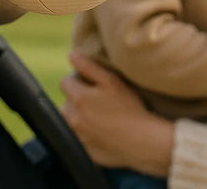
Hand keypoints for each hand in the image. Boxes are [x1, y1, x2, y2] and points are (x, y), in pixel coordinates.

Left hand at [60, 51, 172, 176]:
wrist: (141, 140)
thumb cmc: (128, 107)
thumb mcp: (111, 81)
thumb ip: (88, 66)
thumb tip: (71, 55)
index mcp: (78, 98)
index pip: (65, 82)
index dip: (78, 80)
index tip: (92, 84)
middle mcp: (72, 118)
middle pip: (66, 102)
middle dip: (76, 99)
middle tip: (97, 100)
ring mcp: (77, 136)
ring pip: (70, 121)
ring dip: (78, 116)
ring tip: (99, 115)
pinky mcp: (84, 150)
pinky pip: (78, 138)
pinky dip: (85, 133)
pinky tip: (102, 130)